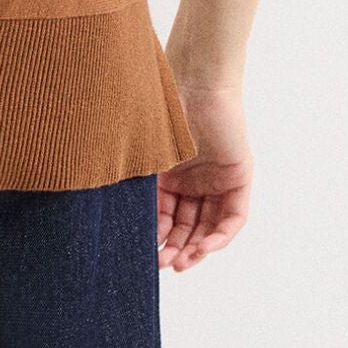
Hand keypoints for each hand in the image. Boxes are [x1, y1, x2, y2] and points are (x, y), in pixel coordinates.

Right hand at [154, 79, 251, 270]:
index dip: (157, 237)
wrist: (195, 81)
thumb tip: (108, 221)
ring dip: (196, 247)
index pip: (165, 215)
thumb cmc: (163, 110)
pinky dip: (220, 235)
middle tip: (164, 266)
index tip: (146, 255)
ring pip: (209, 225)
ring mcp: (217, 178)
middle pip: (187, 225)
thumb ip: (136, 187)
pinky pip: (233, 216)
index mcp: (169, 174)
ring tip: (181, 263)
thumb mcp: (145, 156)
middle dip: (175, 248)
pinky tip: (203, 248)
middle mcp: (194, 179)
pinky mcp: (239, 176)